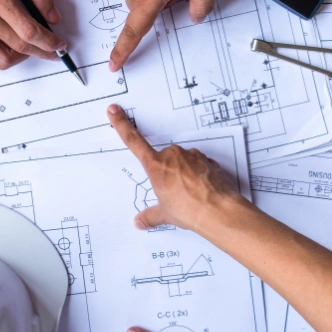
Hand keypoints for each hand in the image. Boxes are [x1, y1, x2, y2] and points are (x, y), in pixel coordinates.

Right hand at [0, 0, 65, 69]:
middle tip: (53, 52)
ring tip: (28, 48)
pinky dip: (2, 56)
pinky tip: (9, 45)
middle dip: (42, 52)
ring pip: (1, 60)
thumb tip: (52, 16)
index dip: (48, 41)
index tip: (59, 44)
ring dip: (20, 58)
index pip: (29, 30)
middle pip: (19, 48)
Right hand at [107, 104, 245, 232]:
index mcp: (156, 166)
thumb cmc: (189, 210)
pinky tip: (201, 190)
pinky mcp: (208, 160)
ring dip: (183, 173)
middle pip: (164, 159)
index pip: (133, 141)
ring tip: (189, 194)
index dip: (121, 124)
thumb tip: (140, 222)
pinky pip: (199, 165)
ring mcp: (192, 156)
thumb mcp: (165, 214)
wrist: (217, 210)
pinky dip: (199, 175)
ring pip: (182, 162)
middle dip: (167, 172)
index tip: (114, 110)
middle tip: (173, 192)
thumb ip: (150, 216)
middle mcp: (173, 156)